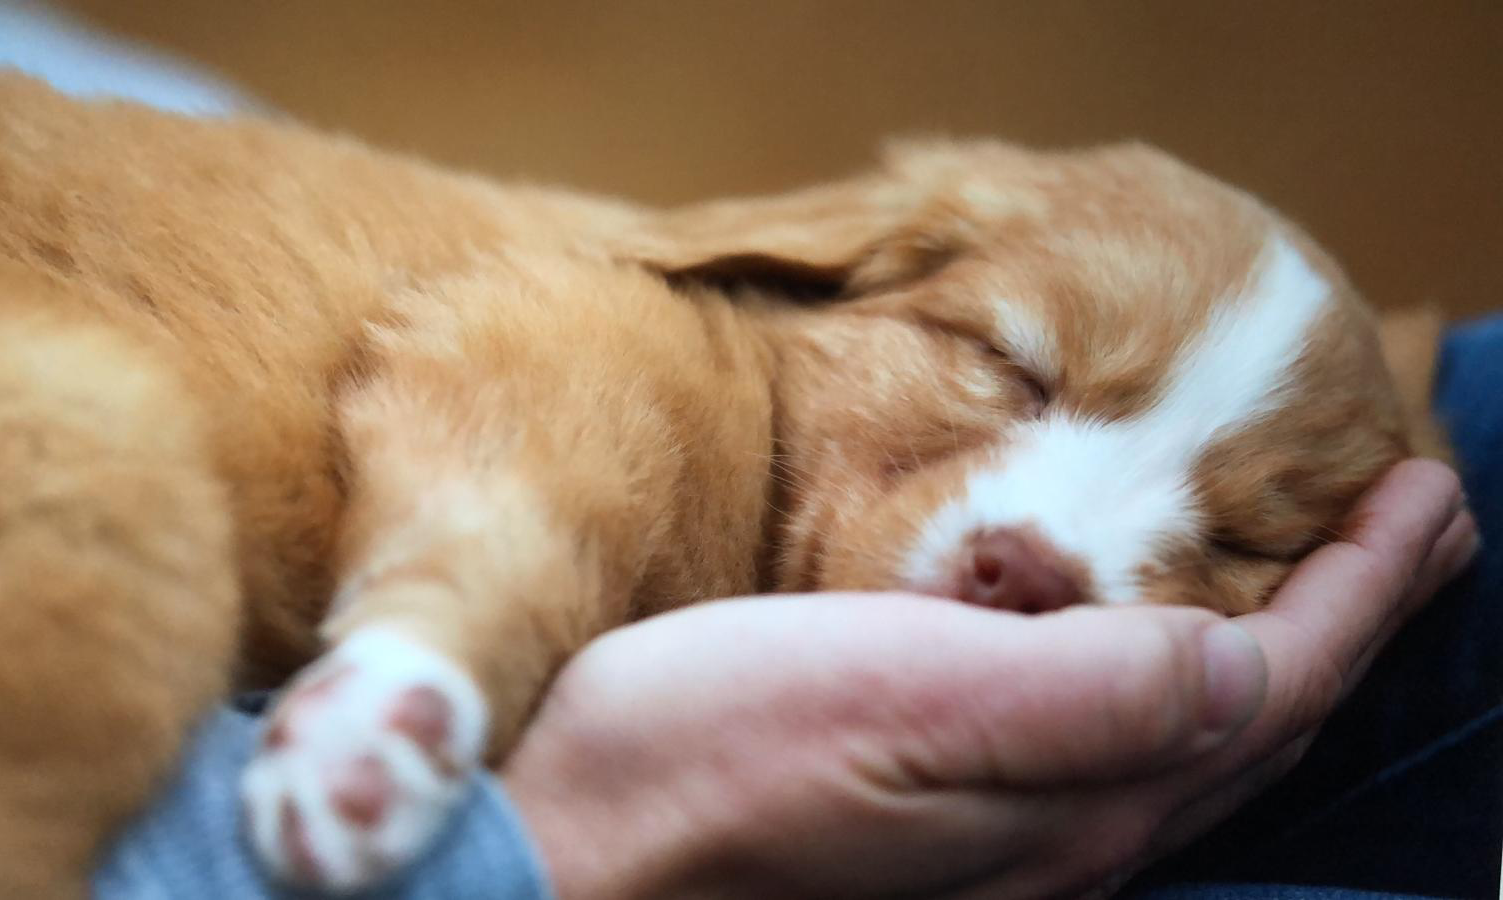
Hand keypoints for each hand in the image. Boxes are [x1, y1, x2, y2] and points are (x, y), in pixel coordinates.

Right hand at [502, 459, 1475, 898]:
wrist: (567, 839)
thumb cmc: (708, 758)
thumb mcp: (900, 705)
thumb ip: (1086, 698)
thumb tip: (1238, 659)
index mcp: (1068, 805)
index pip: (1269, 688)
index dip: (1364, 594)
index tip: (1428, 491)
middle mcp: (1056, 840)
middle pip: (1247, 725)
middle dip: (1346, 621)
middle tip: (1413, 520)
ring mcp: (995, 839)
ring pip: (1184, 739)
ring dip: (1270, 650)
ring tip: (1320, 575)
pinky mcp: (933, 813)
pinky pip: (1105, 746)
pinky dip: (1169, 678)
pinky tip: (1154, 641)